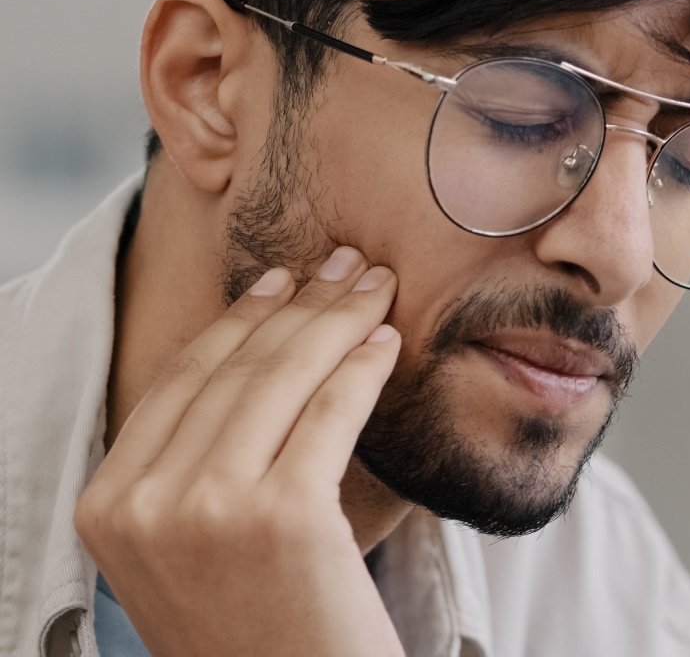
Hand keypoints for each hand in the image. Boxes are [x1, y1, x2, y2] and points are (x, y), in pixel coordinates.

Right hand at [75, 247, 405, 656]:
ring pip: (282, 378)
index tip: (280, 277)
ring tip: (376, 286)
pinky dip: (363, 367)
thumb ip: (198, 455)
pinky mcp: (282, 518)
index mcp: (109, 504)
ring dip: (338, 319)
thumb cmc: (256, 624)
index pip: (184, 379)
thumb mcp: (193, 538)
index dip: (238, 317)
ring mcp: (208, 511)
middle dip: (301, 304)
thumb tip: (261, 342)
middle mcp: (146, 504)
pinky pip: (330, 412)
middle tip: (347, 263)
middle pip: (236, 370)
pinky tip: (387, 342)